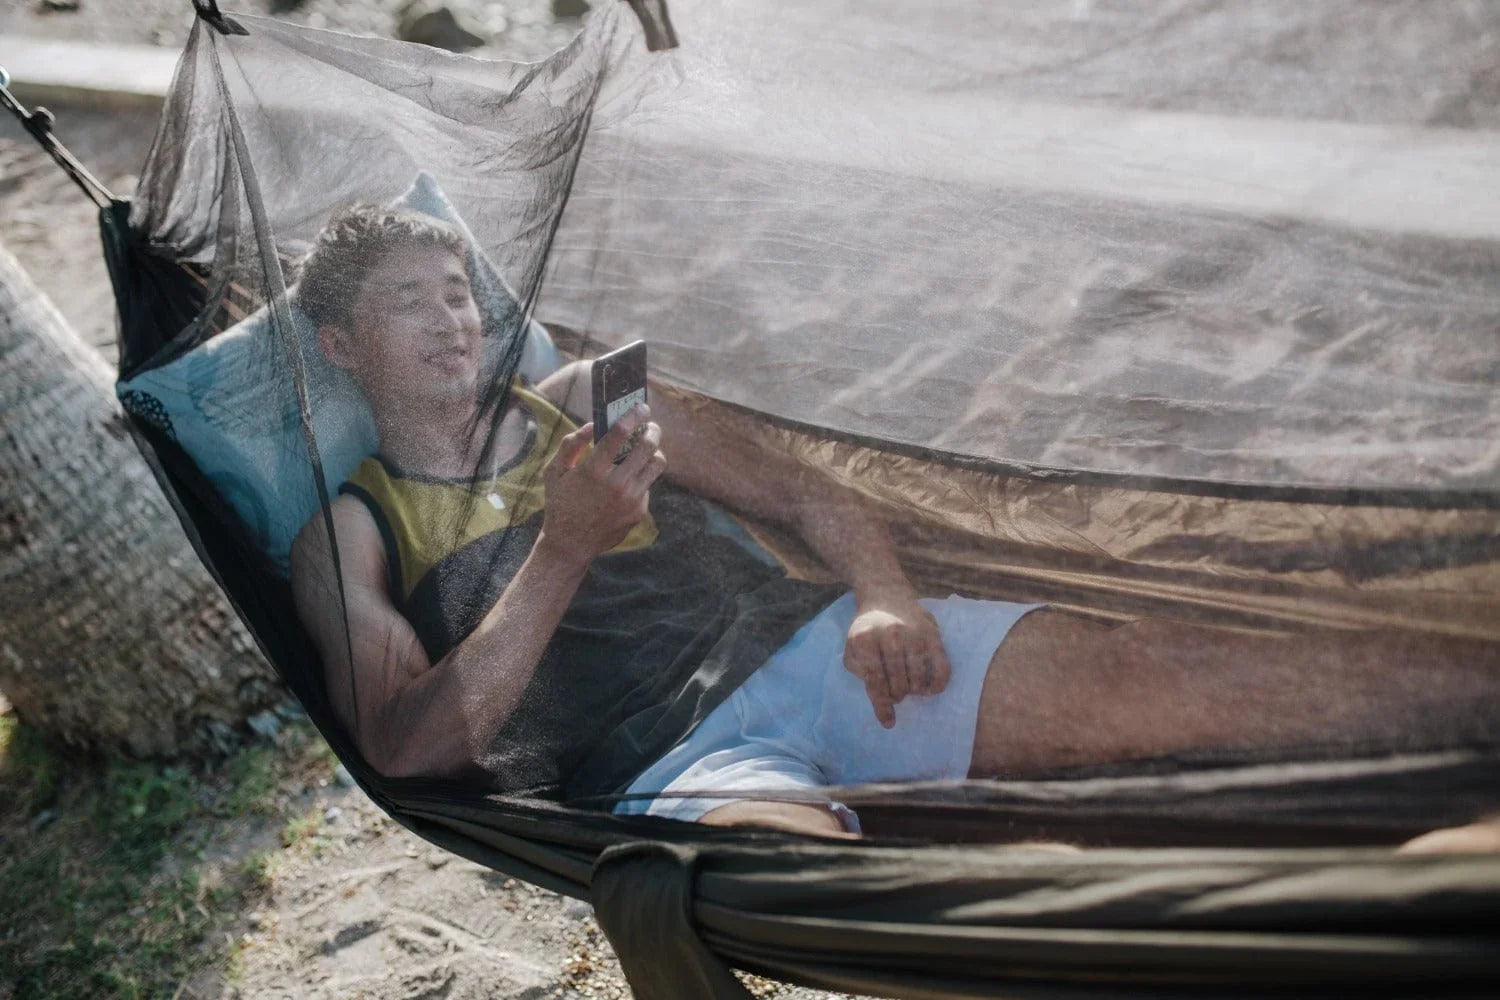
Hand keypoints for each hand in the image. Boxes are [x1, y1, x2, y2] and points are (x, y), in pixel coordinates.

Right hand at [539, 405, 665, 565]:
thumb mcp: (554, 472)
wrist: (570, 544)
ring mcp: (631, 499)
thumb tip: (592, 426)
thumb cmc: (560, 503)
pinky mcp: (639, 511)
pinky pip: (648, 485)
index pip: (620, 434)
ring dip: (654, 452)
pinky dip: (641, 477)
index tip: (642, 406)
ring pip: (656, 464)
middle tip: (650, 426)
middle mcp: (616, 484)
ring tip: (647, 448)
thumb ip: (571, 444)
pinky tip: (629, 479)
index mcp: (592, 470)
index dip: (634, 416)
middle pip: (648, 446)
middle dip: (652, 430)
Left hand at [843, 588, 951, 727]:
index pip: (875, 681)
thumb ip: (861, 673)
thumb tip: (881, 702)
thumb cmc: (867, 629)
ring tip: (908, 687)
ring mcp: (913, 634)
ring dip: (914, 692)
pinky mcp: (933, 635)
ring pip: (918, 680)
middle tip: (895, 692)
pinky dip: (937, 685)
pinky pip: (941, 669)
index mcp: (864, 639)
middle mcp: (890, 635)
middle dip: (897, 696)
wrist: (886, 595)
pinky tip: (929, 689)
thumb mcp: (852, 648)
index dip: (882, 705)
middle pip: (898, 685)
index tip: (888, 723)